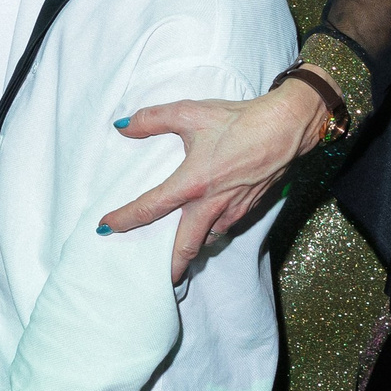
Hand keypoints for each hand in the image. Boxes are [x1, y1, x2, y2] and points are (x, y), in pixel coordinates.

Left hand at [100, 79, 332, 281]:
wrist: (286, 127)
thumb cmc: (238, 120)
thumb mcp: (189, 112)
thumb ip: (151, 119)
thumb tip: (122, 126)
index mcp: (193, 182)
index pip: (150, 207)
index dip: (125, 219)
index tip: (105, 228)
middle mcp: (212, 203)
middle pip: (184, 246)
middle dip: (168, 266)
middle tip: (154, 278)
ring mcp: (233, 209)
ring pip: (207, 240)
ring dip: (191, 250)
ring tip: (176, 257)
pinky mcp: (249, 208)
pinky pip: (225, 229)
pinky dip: (211, 236)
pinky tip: (206, 231)